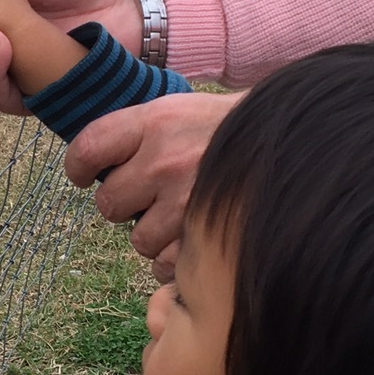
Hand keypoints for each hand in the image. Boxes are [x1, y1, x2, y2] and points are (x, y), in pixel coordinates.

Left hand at [65, 90, 247, 278]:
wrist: (295, 142)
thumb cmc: (229, 131)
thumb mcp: (181, 111)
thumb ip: (139, 132)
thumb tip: (93, 161)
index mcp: (154, 121)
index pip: (88, 148)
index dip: (78, 167)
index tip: (82, 174)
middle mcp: (165, 159)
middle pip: (107, 202)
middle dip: (124, 204)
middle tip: (149, 195)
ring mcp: (185, 200)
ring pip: (138, 239)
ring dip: (153, 233)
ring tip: (181, 213)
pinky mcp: (205, 235)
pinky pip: (165, 263)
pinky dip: (176, 256)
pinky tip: (194, 235)